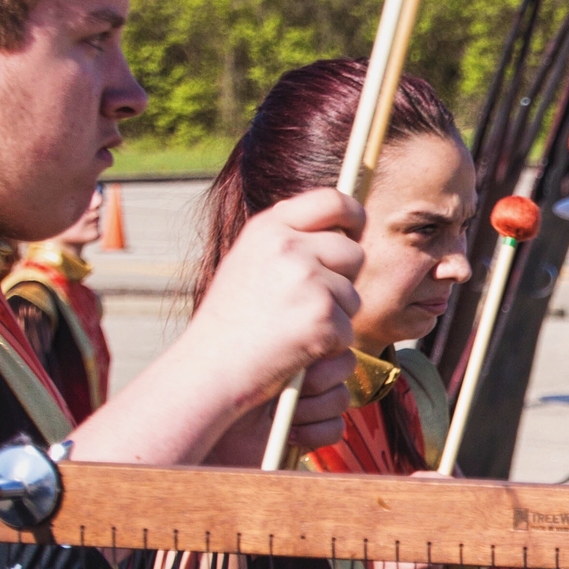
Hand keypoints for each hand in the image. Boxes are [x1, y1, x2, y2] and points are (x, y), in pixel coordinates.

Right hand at [183, 188, 364, 450]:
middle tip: (311, 303)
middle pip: (353, 252)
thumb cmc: (231, 321)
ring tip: (293, 330)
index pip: (332, 201)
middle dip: (343, 279)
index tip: (356, 228)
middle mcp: (290, 248)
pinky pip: (347, 330)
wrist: (211, 368)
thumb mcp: (249, 262)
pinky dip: (329, 345)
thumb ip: (289, 241)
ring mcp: (308, 282)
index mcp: (270, 229)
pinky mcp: (323, 318)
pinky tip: (296, 350)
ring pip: (352, 296)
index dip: (353, 214)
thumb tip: (341, 227)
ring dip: (335, 316)